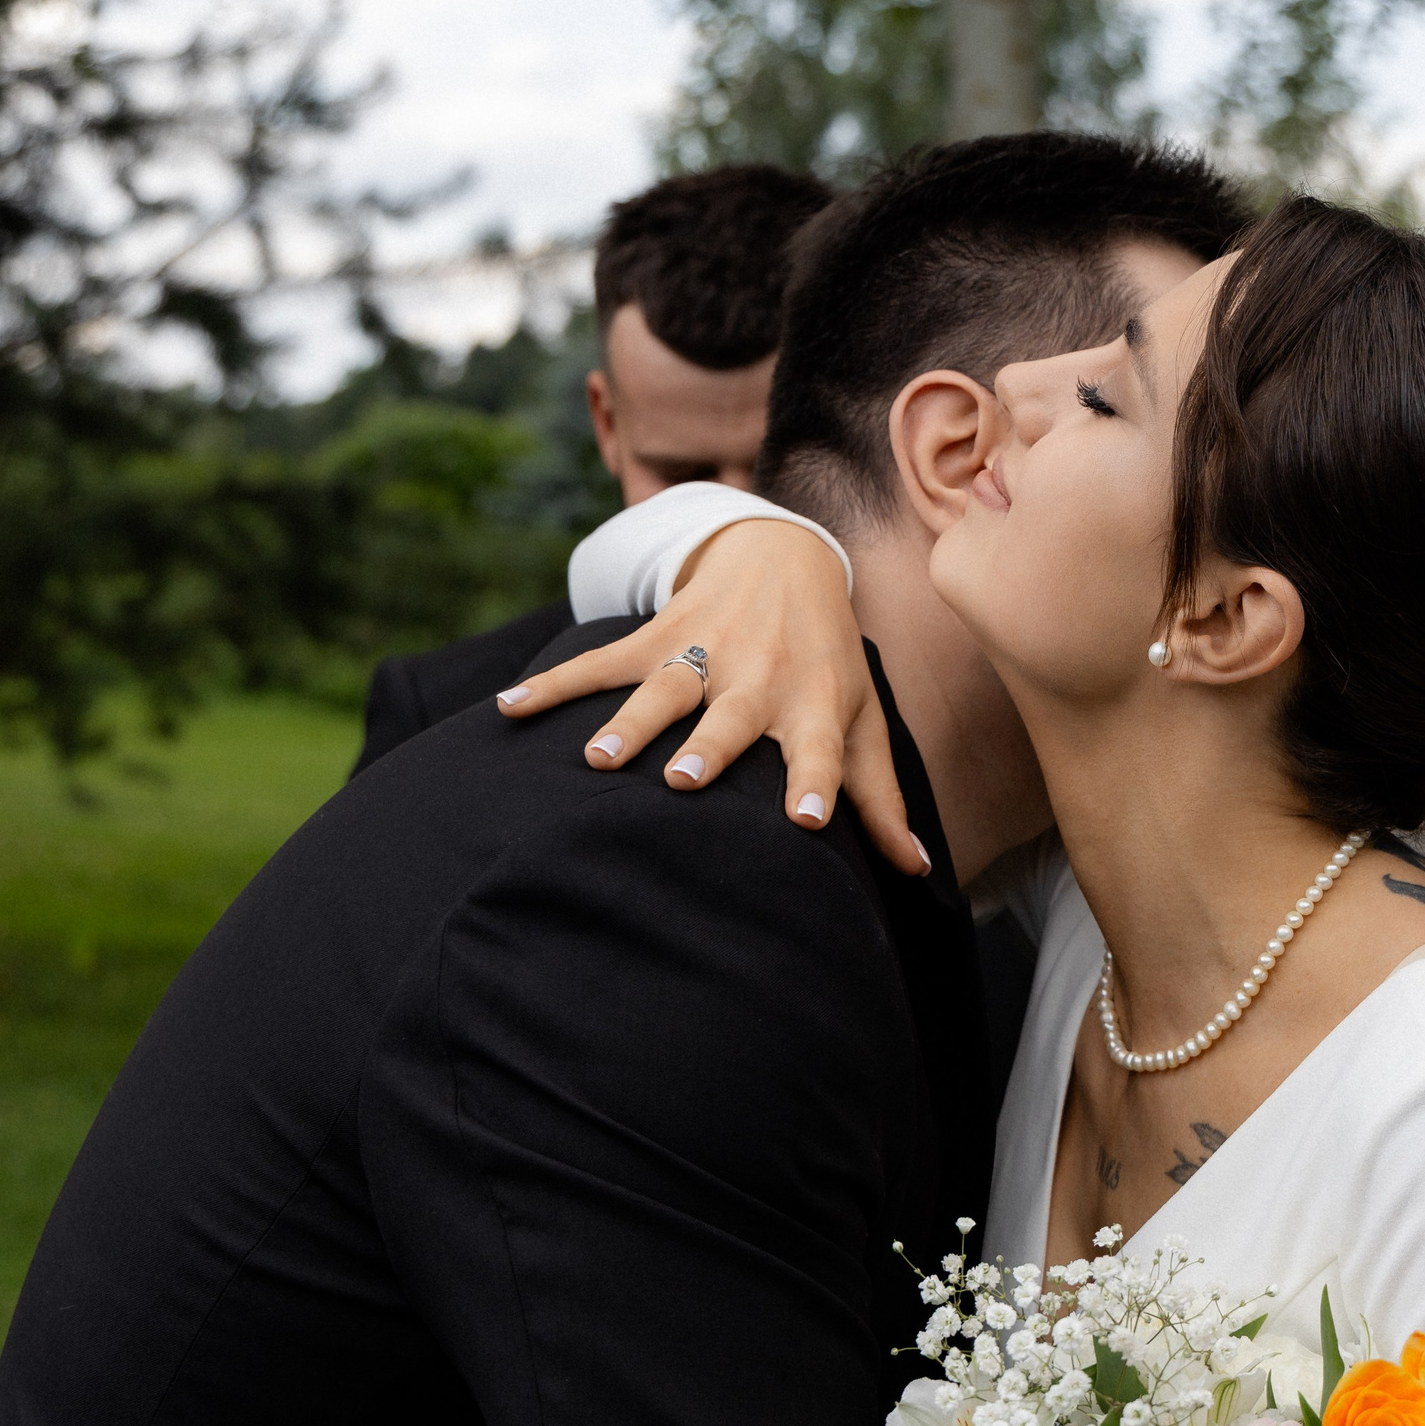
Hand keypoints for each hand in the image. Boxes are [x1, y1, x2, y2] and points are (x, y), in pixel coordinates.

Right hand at [498, 519, 928, 873]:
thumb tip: (916, 870)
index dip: (814, 782)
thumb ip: (879, 795)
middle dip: (707, 746)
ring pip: (660, 688)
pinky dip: (552, 684)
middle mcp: (758, 675)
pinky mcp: (657, 636)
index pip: (819, 748)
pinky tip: (508, 707)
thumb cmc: (828, 660)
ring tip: (595, 757)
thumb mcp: (860, 718)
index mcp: (812, 704)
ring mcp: (702, 652)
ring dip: (627, 719)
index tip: (804, 821)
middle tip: (683, 780)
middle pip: (730, 716)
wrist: (785, 556)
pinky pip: (600, 661)